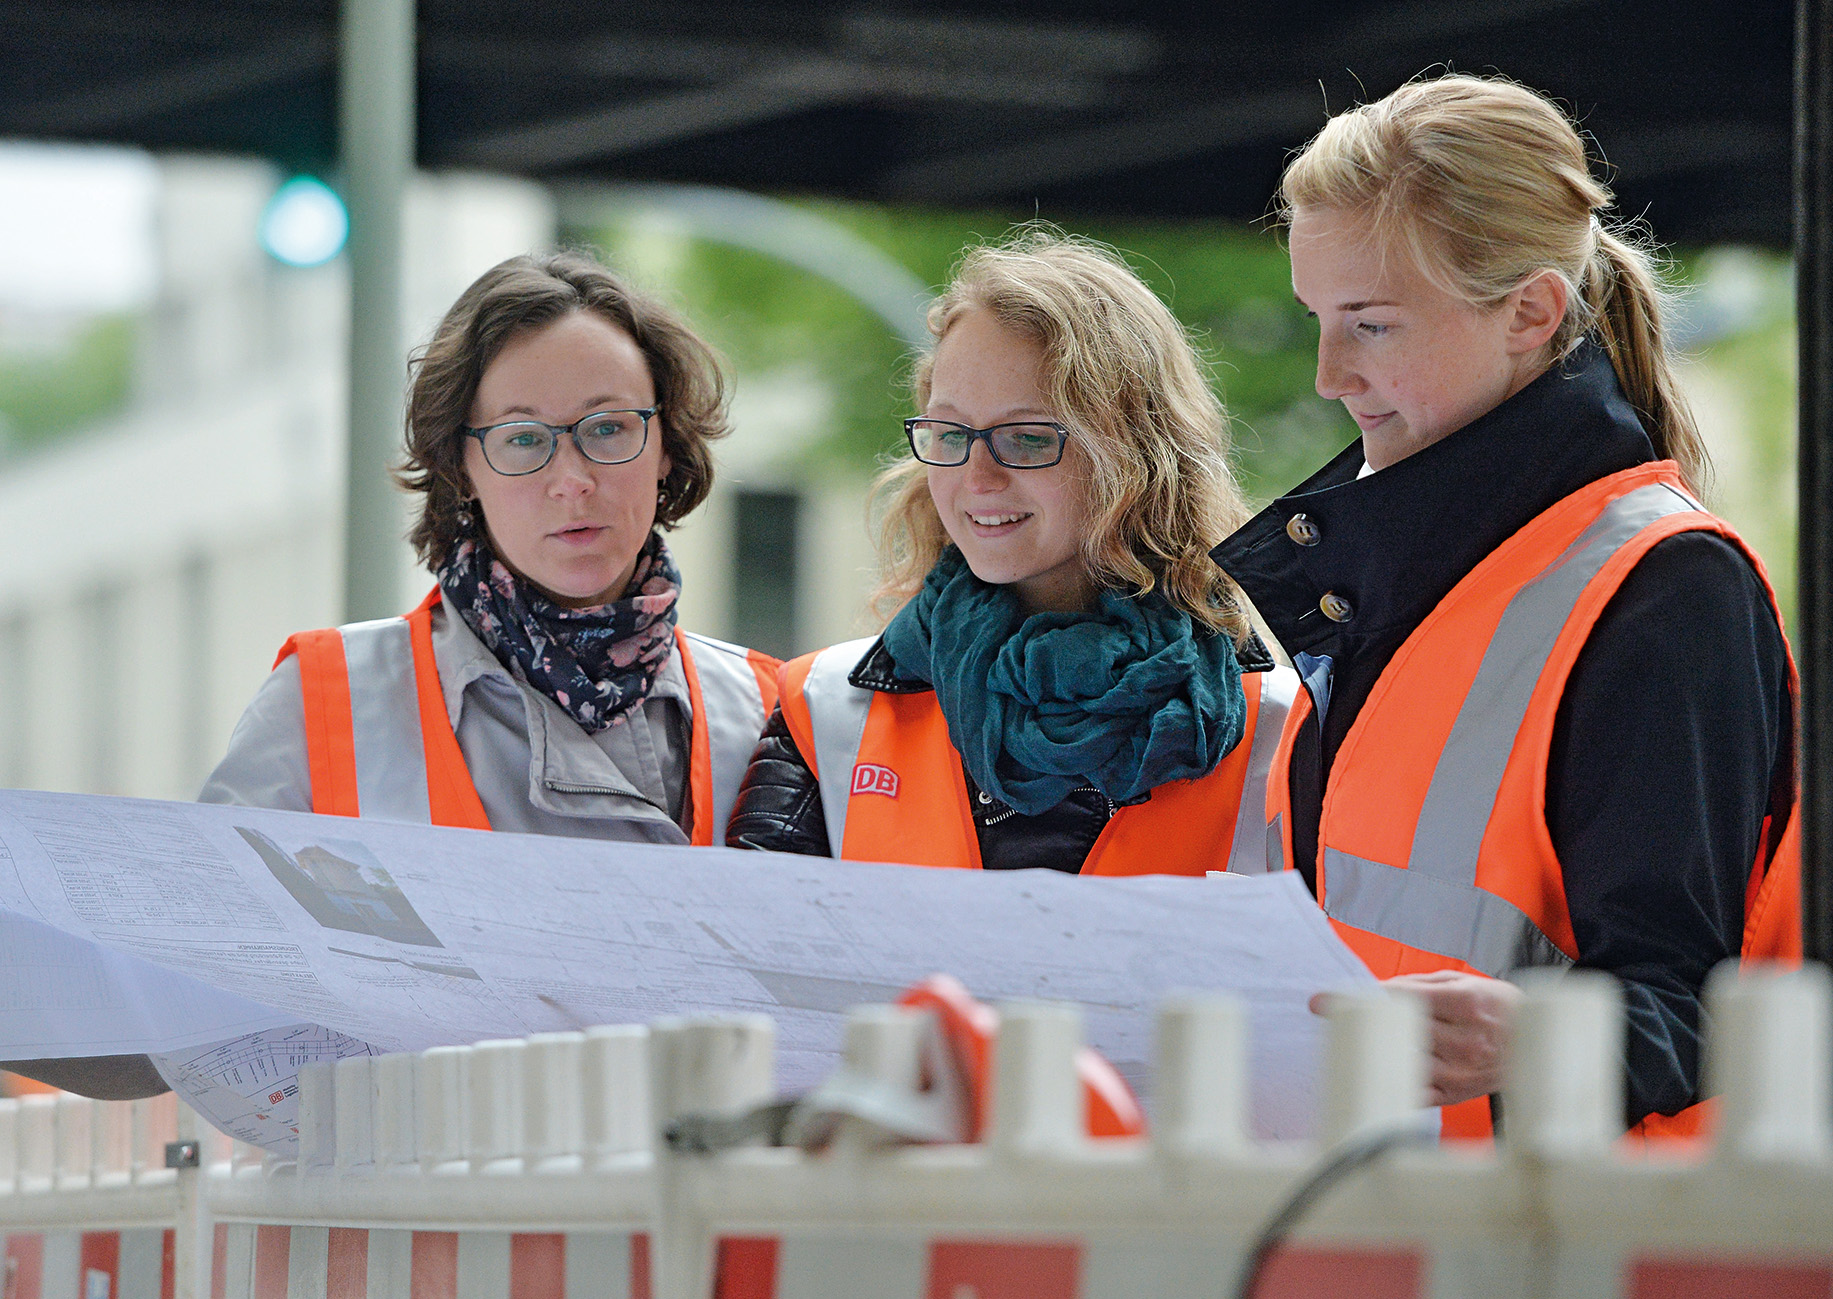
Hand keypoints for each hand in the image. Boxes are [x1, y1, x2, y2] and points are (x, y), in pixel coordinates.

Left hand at [1309, 971, 1523, 1107]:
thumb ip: (1418, 984)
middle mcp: (1464, 1039)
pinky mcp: (1454, 1094)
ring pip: (1401, 1061)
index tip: (1326, 998)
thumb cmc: (1497, 1006)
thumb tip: (1376, 989)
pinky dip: (1387, 1081)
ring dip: (1368, 1052)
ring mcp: (1459, 1071)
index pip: (1401, 998)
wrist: (1535, 1046)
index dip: (1361, 997)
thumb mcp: (1463, 981)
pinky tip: (1366, 1073)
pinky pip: (1412, 1091)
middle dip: (1358, 1022)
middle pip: (1397, 1029)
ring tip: (1341, 1041)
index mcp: (1466, 1004)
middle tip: (1323, 1014)